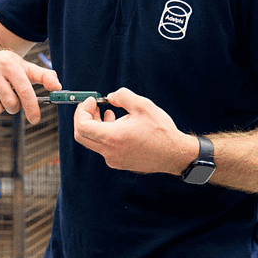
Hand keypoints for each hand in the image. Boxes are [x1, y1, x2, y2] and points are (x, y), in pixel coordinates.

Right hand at [0, 49, 61, 123]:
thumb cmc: (5, 66)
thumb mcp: (24, 67)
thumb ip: (43, 76)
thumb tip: (58, 87)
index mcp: (8, 63)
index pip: (24, 91)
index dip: (32, 107)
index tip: (35, 119)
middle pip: (10, 104)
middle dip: (13, 106)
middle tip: (9, 96)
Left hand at [73, 87, 197, 175]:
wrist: (177, 155)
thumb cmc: (161, 131)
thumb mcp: (142, 105)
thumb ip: (122, 96)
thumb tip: (109, 97)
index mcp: (112, 138)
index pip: (81, 126)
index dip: (81, 110)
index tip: (91, 101)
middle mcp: (110, 152)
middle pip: (82, 135)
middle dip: (84, 117)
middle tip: (93, 106)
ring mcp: (114, 159)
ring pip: (93, 141)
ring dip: (95, 124)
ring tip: (109, 112)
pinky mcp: (119, 162)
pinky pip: (104, 147)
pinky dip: (104, 133)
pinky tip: (117, 124)